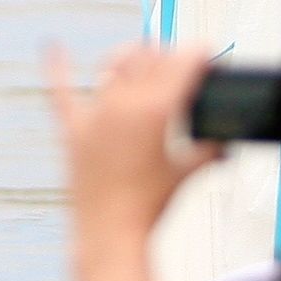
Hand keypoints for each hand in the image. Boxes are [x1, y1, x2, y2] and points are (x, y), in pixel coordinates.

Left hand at [43, 42, 219, 261]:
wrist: (110, 233)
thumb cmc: (150, 205)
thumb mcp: (188, 172)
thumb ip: (211, 150)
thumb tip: (227, 142)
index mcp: (156, 110)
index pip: (182, 63)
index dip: (199, 54)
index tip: (208, 54)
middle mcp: (122, 104)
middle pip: (149, 58)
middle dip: (169, 54)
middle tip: (182, 64)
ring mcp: (93, 115)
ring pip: (113, 66)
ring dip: (131, 57)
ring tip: (143, 61)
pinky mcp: (71, 130)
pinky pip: (60, 91)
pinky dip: (57, 68)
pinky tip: (53, 46)